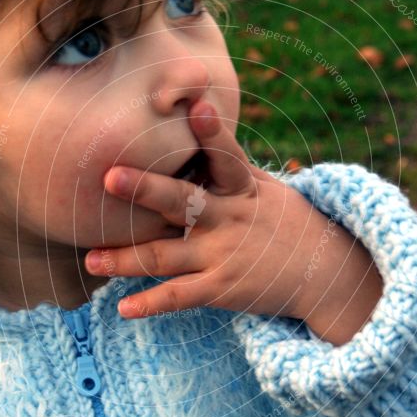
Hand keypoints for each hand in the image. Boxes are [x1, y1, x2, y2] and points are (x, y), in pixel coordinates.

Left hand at [85, 100, 382, 343]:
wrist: (324, 272)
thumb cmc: (283, 220)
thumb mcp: (261, 185)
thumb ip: (225, 161)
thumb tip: (193, 114)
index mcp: (241, 187)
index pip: (226, 155)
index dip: (212, 132)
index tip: (197, 107)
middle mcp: (229, 217)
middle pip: (183, 201)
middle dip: (146, 189)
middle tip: (110, 177)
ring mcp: (224, 254)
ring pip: (165, 255)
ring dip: (126, 258)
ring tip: (91, 259)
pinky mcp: (221, 289)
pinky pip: (180, 297)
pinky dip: (152, 303)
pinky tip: (124, 309)